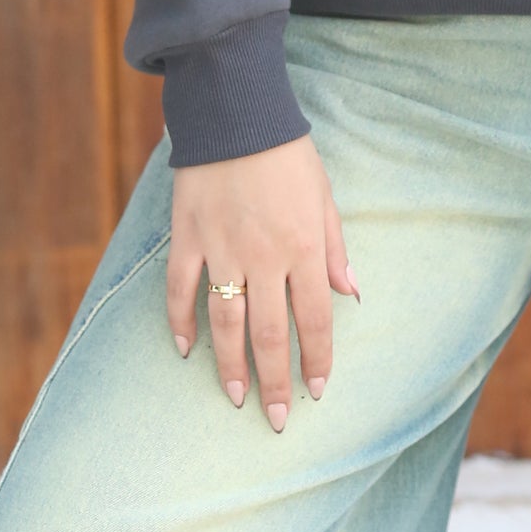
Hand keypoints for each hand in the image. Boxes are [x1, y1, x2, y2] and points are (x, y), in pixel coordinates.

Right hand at [164, 132, 359, 431]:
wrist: (235, 112)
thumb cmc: (287, 154)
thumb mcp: (325, 197)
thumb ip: (335, 249)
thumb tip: (350, 294)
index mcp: (304, 247)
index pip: (314, 320)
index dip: (316, 360)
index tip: (315, 392)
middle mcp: (265, 257)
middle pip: (270, 334)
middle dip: (275, 382)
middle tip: (275, 420)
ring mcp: (222, 249)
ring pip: (225, 323)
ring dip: (230, 367)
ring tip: (236, 398)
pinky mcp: (187, 237)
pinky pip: (180, 291)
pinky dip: (181, 323)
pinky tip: (186, 351)